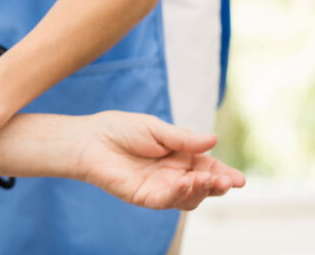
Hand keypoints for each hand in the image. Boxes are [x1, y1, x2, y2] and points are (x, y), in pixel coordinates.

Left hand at [78, 111, 245, 209]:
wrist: (90, 139)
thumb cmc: (120, 129)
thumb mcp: (156, 128)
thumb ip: (183, 139)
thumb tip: (214, 139)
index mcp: (180, 157)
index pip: (208, 167)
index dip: (224, 174)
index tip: (240, 179)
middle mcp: (173, 175)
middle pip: (203, 186)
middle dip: (218, 185)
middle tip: (229, 181)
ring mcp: (160, 188)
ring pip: (189, 198)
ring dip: (202, 191)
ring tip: (210, 180)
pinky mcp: (144, 196)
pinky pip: (166, 200)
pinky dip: (179, 194)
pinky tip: (185, 183)